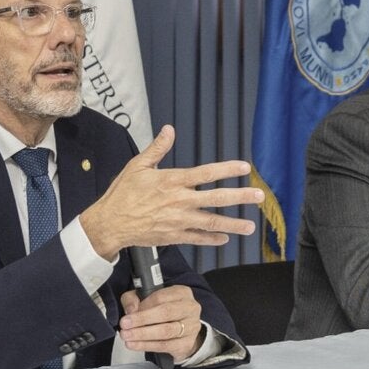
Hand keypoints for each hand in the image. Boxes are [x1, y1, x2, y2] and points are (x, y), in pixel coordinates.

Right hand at [80, 125, 265, 258]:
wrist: (109, 223)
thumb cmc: (122, 193)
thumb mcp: (137, 166)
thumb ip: (157, 148)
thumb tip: (169, 130)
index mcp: (172, 181)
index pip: (206, 173)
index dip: (227, 169)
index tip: (245, 167)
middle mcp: (179, 201)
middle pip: (216, 198)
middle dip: (240, 197)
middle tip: (259, 196)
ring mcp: (178, 221)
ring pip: (211, 222)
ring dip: (233, 224)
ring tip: (250, 226)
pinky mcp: (173, 236)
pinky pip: (197, 239)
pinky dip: (212, 239)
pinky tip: (225, 238)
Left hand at [119, 285, 203, 358]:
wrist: (182, 331)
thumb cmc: (163, 312)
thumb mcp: (146, 298)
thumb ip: (133, 298)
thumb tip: (131, 309)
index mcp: (181, 293)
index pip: (161, 297)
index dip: (143, 305)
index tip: (129, 313)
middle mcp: (190, 308)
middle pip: (166, 313)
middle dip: (142, 319)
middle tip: (125, 325)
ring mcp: (191, 326)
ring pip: (166, 331)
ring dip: (143, 334)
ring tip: (127, 336)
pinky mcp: (186, 343)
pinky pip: (165, 345)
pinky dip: (147, 345)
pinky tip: (135, 344)